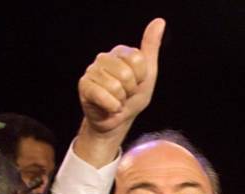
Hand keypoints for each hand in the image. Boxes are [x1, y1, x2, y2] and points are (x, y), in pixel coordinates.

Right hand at [74, 18, 164, 165]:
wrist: (117, 121)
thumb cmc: (133, 98)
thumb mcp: (148, 74)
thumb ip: (151, 48)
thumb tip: (159, 21)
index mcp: (121, 52)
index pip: (139, 61)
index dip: (141, 78)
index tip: (137, 84)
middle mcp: (104, 58)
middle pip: (127, 74)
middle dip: (131, 91)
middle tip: (125, 95)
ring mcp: (92, 71)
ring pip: (116, 86)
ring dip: (121, 100)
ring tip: (116, 100)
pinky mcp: (84, 86)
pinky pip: (104, 96)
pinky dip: (111, 107)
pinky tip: (108, 106)